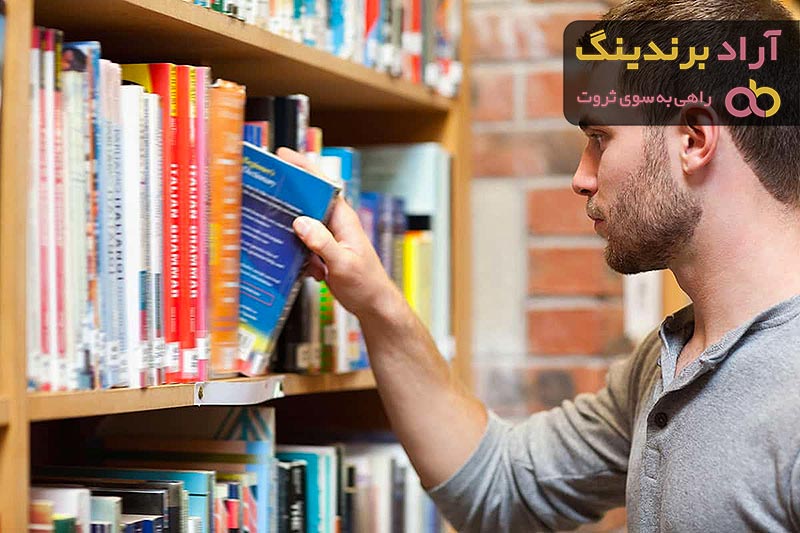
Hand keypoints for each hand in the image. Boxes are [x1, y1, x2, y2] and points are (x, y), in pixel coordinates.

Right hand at [276, 147, 401, 318]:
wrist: (374, 305)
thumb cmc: (366, 284)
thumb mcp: (343, 264)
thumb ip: (323, 243)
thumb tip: (300, 222)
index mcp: (343, 219)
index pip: (322, 185)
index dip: (303, 167)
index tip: (282, 155)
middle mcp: (335, 224)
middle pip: (306, 202)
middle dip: (286, 199)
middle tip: (262, 193)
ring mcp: (328, 238)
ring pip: (301, 226)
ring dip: (290, 235)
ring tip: (276, 238)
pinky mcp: (322, 253)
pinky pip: (302, 246)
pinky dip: (297, 255)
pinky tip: (302, 269)